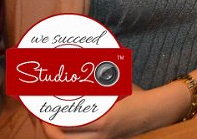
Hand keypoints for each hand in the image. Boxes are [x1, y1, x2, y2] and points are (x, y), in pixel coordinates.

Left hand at [41, 87, 167, 137]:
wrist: (154, 113)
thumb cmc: (136, 97)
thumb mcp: (117, 86)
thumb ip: (100, 80)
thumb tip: (85, 65)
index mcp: (102, 121)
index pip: (68, 124)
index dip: (51, 118)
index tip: (43, 108)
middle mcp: (99, 135)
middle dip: (49, 131)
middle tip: (42, 118)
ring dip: (58, 135)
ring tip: (50, 123)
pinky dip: (69, 136)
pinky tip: (65, 127)